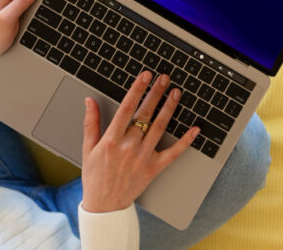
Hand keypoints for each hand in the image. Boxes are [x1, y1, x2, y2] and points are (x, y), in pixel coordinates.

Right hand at [81, 72, 198, 212]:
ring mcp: (143, 158)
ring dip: (169, 108)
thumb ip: (91, 123)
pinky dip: (185, 141)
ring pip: (159, 128)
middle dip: (155, 93)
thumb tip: (90, 101)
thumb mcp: (88, 149)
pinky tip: (195, 129)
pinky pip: (173, 153)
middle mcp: (129, 147)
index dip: (137, 90)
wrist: (104, 206)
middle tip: (164, 78)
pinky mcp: (154, 168)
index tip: (145, 77)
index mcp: (111, 141)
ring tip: (176, 93)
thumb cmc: (95, 177)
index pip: (126, 109)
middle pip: (145, 114)